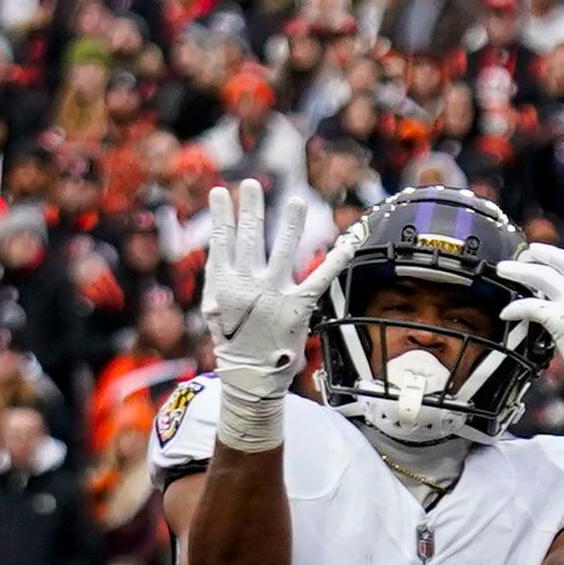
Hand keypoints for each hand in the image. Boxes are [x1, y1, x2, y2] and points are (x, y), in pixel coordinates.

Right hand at [197, 181, 358, 443]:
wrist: (249, 379)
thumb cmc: (233, 343)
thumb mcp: (215, 310)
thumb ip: (218, 278)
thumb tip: (221, 246)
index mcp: (224, 285)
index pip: (223, 242)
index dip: (223, 216)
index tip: (222, 193)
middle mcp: (248, 286)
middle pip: (250, 239)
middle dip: (252, 209)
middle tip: (252, 185)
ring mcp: (273, 295)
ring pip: (282, 251)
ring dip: (291, 224)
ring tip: (296, 201)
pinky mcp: (297, 307)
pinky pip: (319, 278)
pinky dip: (336, 259)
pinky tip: (348, 242)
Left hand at [500, 246, 563, 452]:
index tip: (554, 260)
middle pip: (561, 261)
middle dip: (541, 254)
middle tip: (526, 254)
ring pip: (541, 275)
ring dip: (519, 270)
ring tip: (504, 269)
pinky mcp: (561, 319)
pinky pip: (530, 305)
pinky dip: (515, 307)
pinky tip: (506, 312)